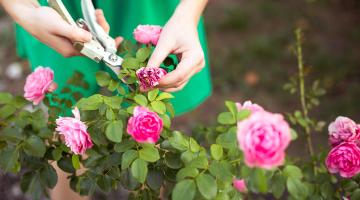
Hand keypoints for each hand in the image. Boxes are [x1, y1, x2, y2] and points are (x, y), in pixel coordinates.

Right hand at [1, 0, 120, 56]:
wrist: (29, 16)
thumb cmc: (41, 21)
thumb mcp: (58, 26)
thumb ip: (74, 33)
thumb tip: (90, 39)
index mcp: (70, 50)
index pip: (94, 52)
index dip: (107, 47)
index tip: (118, 41)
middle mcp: (74, 49)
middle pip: (96, 44)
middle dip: (102, 30)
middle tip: (100, 15)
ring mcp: (74, 42)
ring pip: (93, 37)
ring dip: (97, 25)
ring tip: (97, 12)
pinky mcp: (73, 35)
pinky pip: (88, 32)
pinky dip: (92, 24)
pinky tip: (93, 15)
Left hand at [147, 1, 206, 91]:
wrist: (185, 22)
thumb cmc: (175, 28)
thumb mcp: (164, 42)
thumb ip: (155, 59)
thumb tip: (145, 75)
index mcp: (195, 57)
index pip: (178, 75)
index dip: (163, 81)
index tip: (147, 82)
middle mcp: (198, 65)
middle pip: (179, 82)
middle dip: (161, 85)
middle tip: (144, 86)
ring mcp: (196, 68)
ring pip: (179, 84)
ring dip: (164, 86)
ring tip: (148, 84)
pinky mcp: (191, 69)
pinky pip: (179, 79)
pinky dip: (167, 81)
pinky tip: (155, 79)